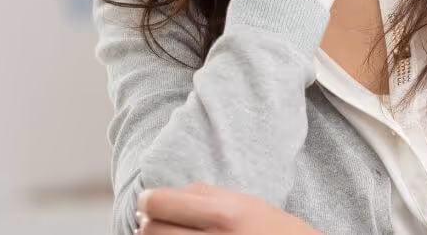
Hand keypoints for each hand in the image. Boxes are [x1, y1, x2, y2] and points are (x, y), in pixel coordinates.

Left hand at [136, 183, 320, 234]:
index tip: (152, 203)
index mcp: (225, 214)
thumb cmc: (276, 232)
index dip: (150, 201)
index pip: (159, 203)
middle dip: (151, 223)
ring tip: (172, 234)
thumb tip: (161, 197)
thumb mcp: (247, 205)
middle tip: (161, 221)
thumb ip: (205, 194)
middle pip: (151, 229)